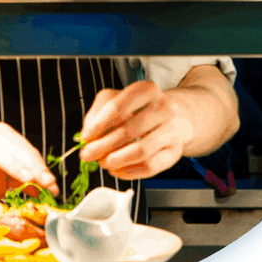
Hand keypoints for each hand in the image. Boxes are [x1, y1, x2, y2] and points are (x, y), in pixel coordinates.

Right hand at [0, 122, 58, 211]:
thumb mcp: (6, 182)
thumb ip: (25, 180)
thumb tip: (50, 186)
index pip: (24, 148)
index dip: (40, 165)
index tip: (52, 183)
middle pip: (12, 147)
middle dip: (31, 165)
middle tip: (45, 182)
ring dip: (12, 165)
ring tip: (26, 179)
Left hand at [77, 81, 193, 178]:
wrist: (174, 116)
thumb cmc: (139, 109)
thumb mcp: (116, 100)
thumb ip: (98, 113)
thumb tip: (87, 135)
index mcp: (146, 89)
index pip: (117, 108)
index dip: (98, 125)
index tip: (85, 138)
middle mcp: (162, 107)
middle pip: (129, 131)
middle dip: (103, 146)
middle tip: (87, 155)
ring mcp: (172, 129)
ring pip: (141, 151)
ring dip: (116, 160)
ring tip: (102, 163)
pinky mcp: (176, 151)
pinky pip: (151, 166)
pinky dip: (130, 172)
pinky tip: (116, 170)